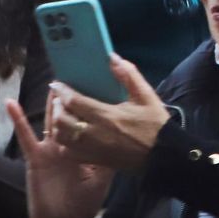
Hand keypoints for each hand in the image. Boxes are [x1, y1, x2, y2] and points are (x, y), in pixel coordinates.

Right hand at [7, 87, 115, 217]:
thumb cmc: (84, 202)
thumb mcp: (103, 178)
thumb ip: (109, 157)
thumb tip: (121, 138)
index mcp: (87, 146)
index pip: (90, 119)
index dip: (93, 103)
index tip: (99, 82)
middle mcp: (69, 143)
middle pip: (71, 115)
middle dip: (74, 96)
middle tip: (77, 72)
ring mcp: (51, 148)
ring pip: (52, 119)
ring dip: (53, 102)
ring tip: (56, 81)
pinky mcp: (35, 156)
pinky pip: (26, 136)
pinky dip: (18, 119)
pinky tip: (11, 103)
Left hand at [47, 55, 169, 171]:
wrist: (162, 155)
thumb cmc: (154, 124)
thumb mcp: (146, 96)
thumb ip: (129, 75)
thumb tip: (112, 57)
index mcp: (106, 115)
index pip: (73, 102)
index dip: (61, 91)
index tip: (56, 84)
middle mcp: (94, 134)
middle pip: (61, 120)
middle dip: (56, 107)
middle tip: (60, 99)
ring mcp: (91, 149)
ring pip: (61, 137)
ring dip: (58, 125)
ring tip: (63, 115)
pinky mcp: (93, 160)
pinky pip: (67, 152)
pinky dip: (64, 142)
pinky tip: (70, 134)